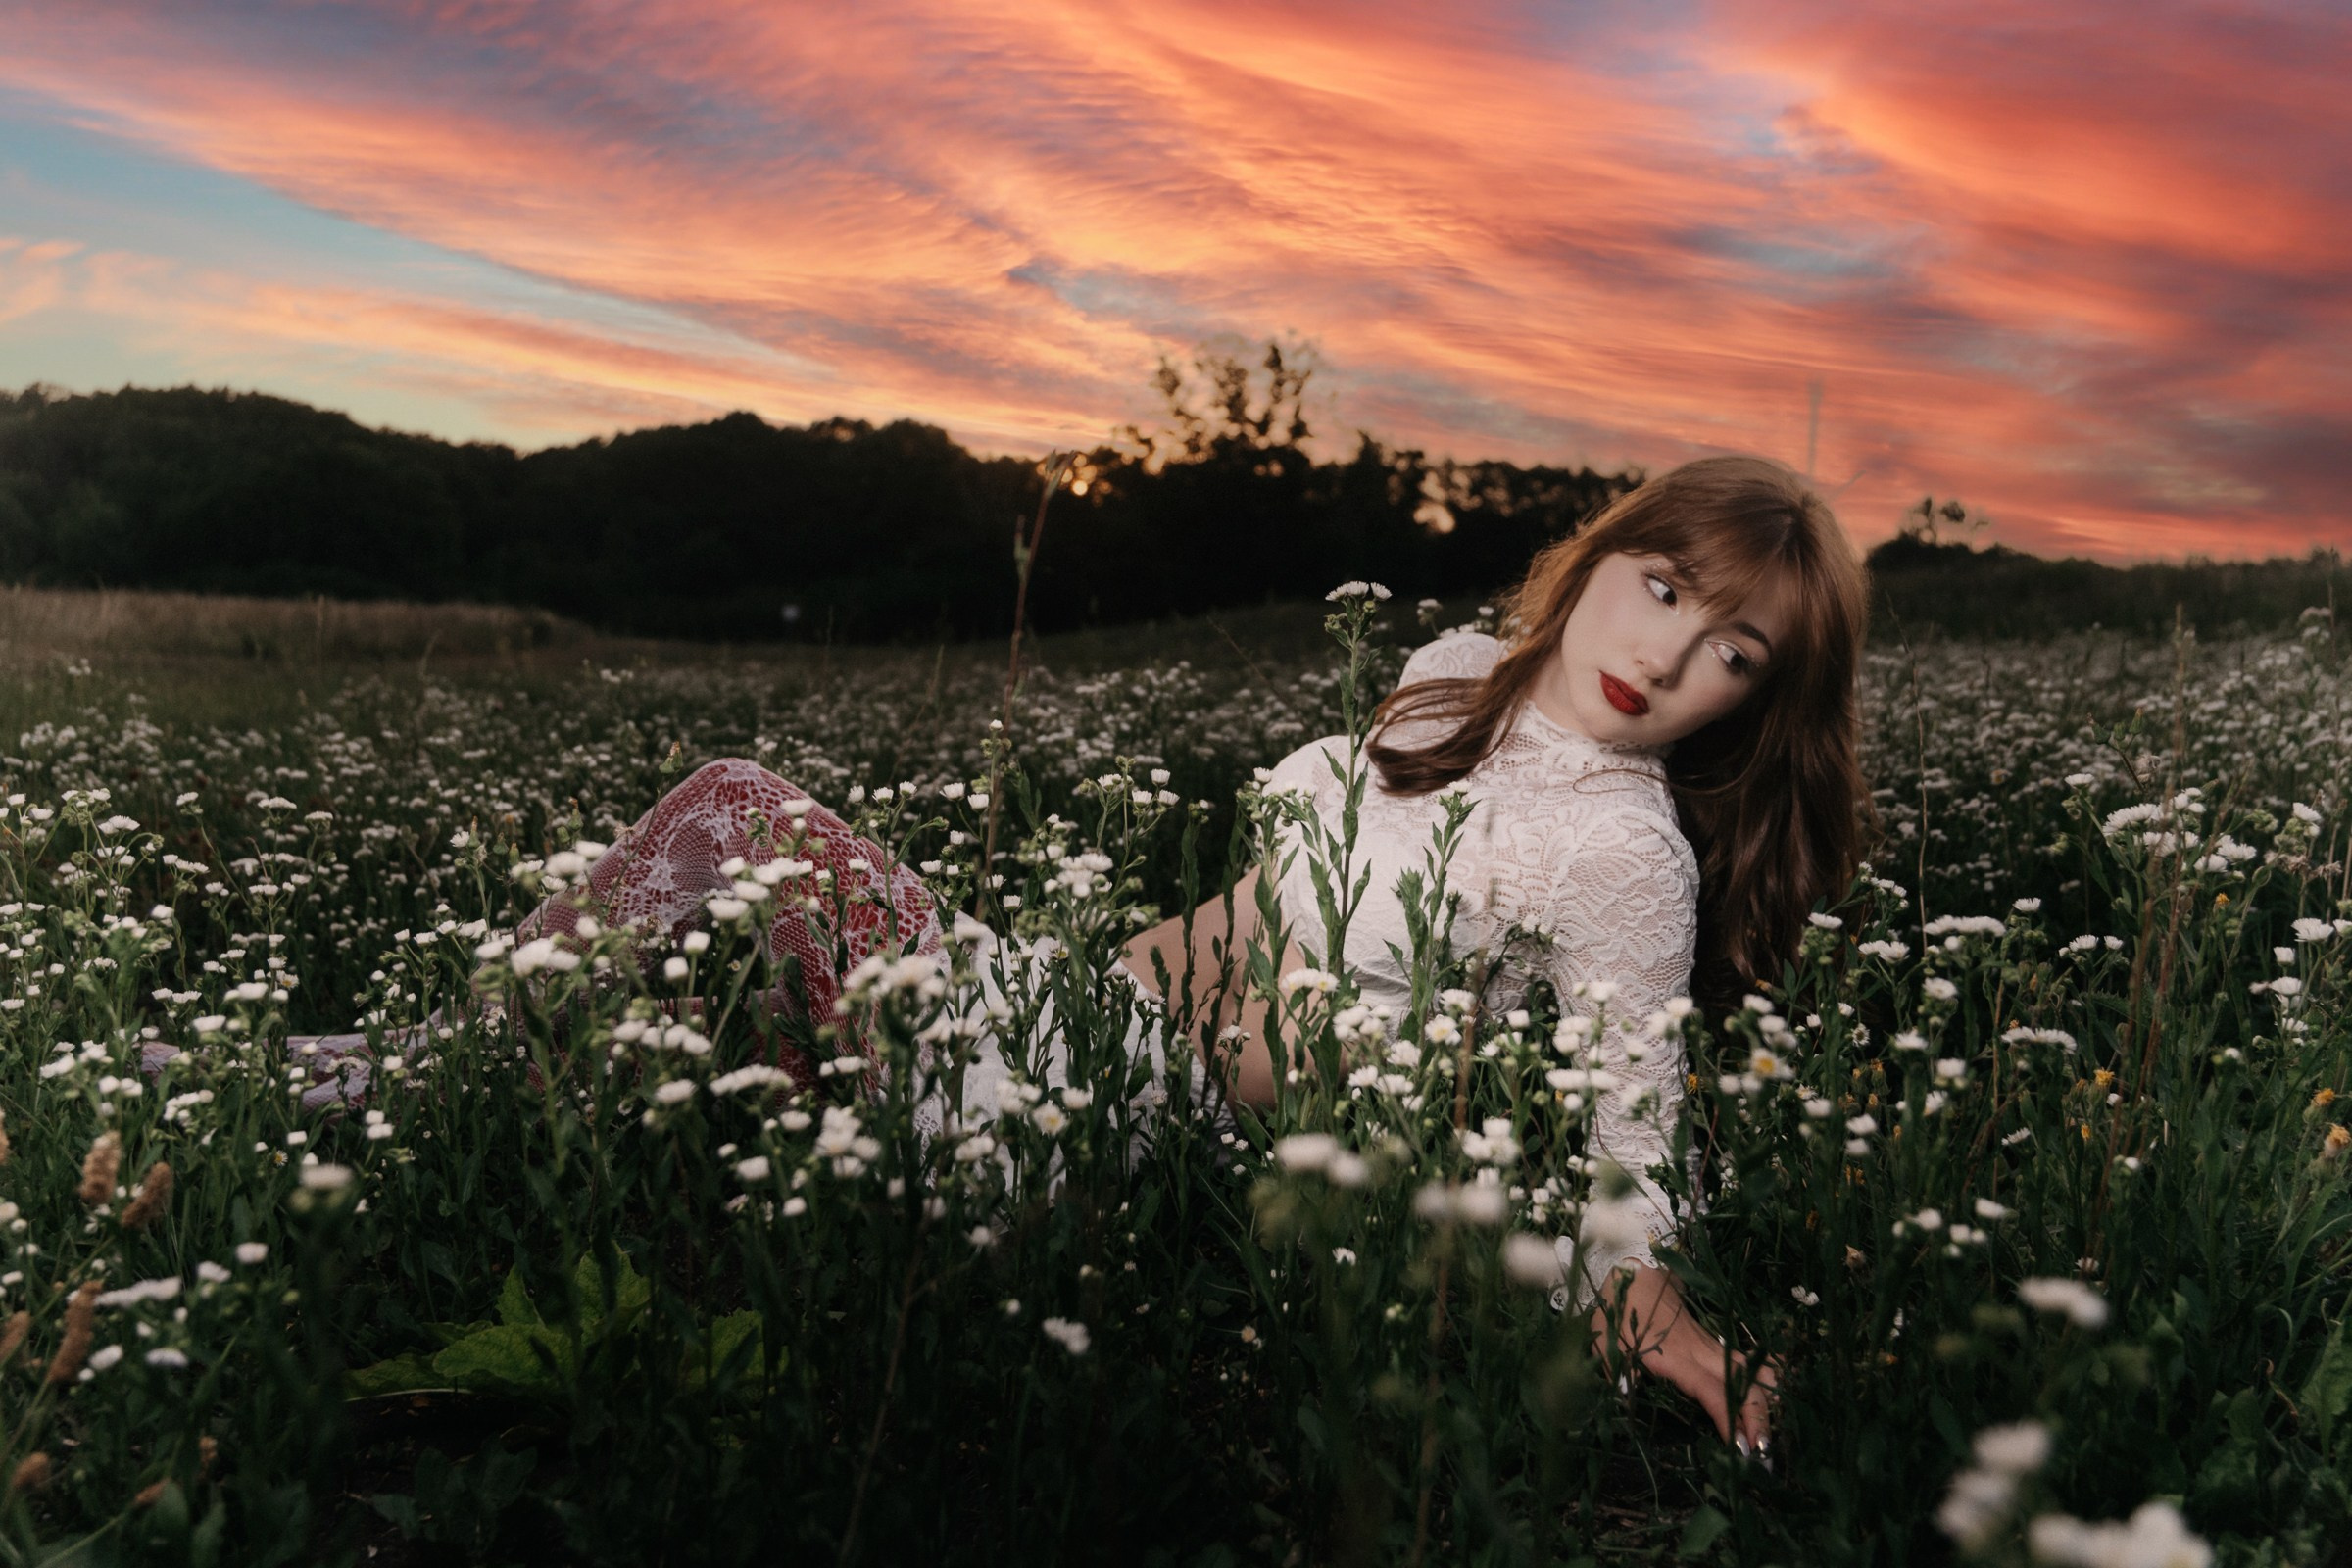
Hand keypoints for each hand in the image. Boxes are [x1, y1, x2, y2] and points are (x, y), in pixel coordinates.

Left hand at [1588, 1264, 1780, 1461]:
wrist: (1631, 1273)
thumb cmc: (1617, 1313)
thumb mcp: (1607, 1345)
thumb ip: (1616, 1373)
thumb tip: (1624, 1400)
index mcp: (1676, 1358)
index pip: (1712, 1390)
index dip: (1728, 1418)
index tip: (1741, 1449)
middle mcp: (1701, 1352)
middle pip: (1744, 1384)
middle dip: (1759, 1419)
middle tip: (1764, 1456)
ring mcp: (1710, 1345)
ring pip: (1751, 1371)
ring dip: (1764, 1402)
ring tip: (1769, 1436)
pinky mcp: (1713, 1342)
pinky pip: (1746, 1362)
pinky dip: (1762, 1382)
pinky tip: (1769, 1403)